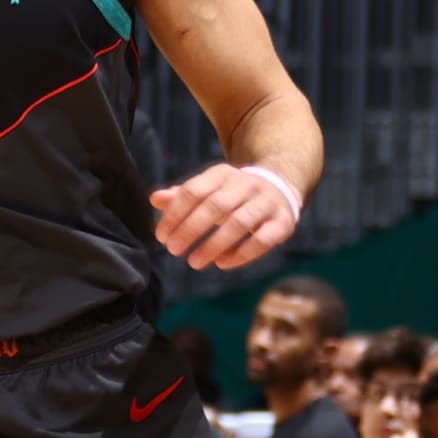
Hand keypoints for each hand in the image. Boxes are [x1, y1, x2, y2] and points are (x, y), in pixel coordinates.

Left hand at [151, 164, 297, 271]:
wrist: (278, 189)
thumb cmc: (232, 195)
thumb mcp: (208, 190)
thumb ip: (182, 196)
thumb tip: (154, 199)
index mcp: (222, 174)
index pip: (194, 191)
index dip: (175, 215)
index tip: (161, 236)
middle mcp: (246, 185)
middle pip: (215, 206)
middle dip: (190, 230)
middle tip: (173, 250)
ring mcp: (266, 203)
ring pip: (239, 223)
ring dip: (213, 245)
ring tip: (194, 262)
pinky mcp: (283, 222)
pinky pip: (263, 240)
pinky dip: (242, 254)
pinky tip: (222, 263)